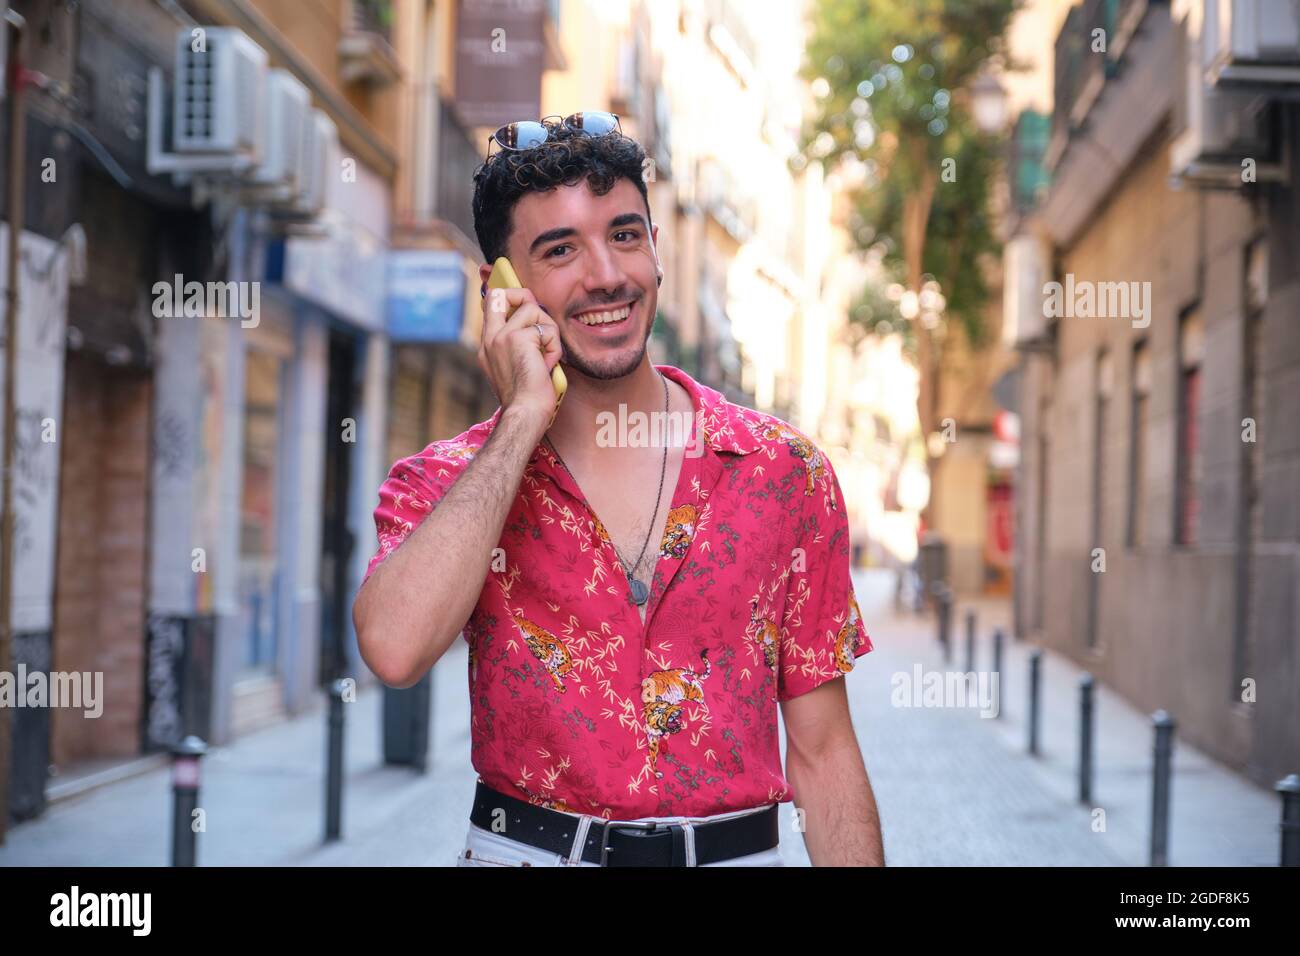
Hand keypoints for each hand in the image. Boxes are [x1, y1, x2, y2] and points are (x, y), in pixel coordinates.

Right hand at [477, 287, 563, 427]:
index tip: (520, 302)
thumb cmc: (526, 399)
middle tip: (536, 317)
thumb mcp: (516, 368)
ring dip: (548, 331)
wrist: (524, 413)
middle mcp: (490, 338)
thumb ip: (519, 347)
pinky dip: (554, 347)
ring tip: (546, 356)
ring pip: (532, 309)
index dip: (506, 296)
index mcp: (487, 346)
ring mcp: (501, 336)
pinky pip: (547, 328)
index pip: (489, 305)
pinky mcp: (517, 338)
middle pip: (499, 293)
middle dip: (523, 296)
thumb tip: (536, 331)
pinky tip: (548, 365)